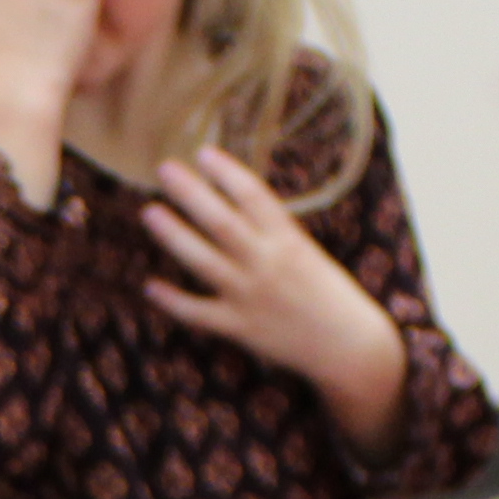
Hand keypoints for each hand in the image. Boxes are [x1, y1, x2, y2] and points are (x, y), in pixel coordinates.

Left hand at [144, 145, 411, 456]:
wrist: (348, 346)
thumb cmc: (328, 293)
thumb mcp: (306, 251)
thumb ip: (273, 231)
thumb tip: (235, 202)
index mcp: (289, 239)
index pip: (254, 195)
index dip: (226, 172)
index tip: (202, 152)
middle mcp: (267, 263)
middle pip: (222, 222)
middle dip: (191, 193)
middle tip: (164, 168)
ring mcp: (250, 296)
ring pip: (204, 261)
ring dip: (174, 235)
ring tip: (150, 212)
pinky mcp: (240, 328)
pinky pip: (199, 313)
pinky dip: (173, 301)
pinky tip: (149, 286)